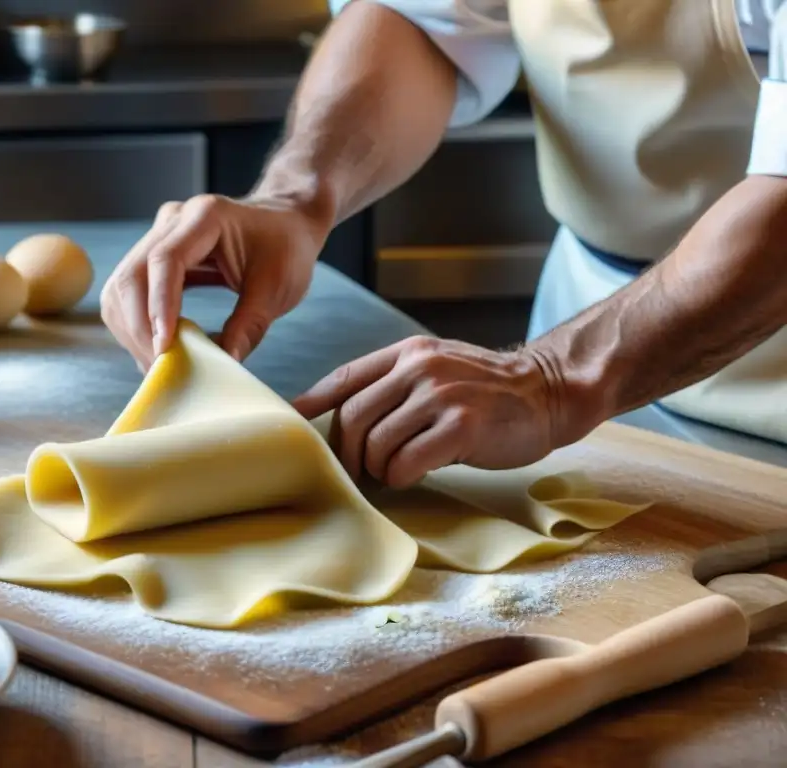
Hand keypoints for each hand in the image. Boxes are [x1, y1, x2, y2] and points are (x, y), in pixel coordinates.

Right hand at [100, 194, 329, 369]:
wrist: (284, 222)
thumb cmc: (286, 248)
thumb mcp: (278, 288)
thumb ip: (249, 325)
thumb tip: (224, 363)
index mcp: (206, 217)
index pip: (165, 260)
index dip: (159, 307)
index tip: (165, 348)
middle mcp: (173, 221)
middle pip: (131, 275)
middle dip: (140, 328)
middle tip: (161, 368)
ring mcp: (158, 236)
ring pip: (121, 288)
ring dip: (133, 331)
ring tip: (159, 364)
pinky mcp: (153, 257)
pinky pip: (130, 293)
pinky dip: (138, 325)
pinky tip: (159, 349)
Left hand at [293, 336, 559, 487]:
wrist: (547, 392)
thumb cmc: (487, 391)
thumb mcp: (437, 369)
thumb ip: (394, 383)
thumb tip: (346, 416)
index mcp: (407, 353)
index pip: (345, 377)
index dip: (312, 402)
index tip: (291, 419)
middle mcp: (419, 368)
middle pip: (353, 417)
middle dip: (349, 452)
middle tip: (360, 470)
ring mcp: (441, 395)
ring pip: (377, 444)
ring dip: (379, 469)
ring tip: (397, 471)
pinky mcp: (462, 427)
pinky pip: (407, 463)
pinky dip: (402, 477)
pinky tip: (416, 474)